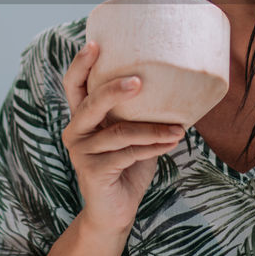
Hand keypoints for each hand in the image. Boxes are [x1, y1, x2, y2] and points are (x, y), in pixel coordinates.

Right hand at [61, 41, 184, 235]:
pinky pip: (127, 154)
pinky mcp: (92, 171)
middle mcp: (76, 131)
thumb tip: (177, 89)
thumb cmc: (128, 166)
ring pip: (119, 132)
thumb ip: (140, 113)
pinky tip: (171, 143)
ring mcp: (81, 152)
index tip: (94, 44)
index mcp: (83, 117)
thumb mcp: (134, 134)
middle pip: (91, 103)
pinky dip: (152, 147)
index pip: (74, 85)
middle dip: (114, 90)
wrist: (116, 211)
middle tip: (139, 81)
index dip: (80, 64)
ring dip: (153, 129)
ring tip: (179, 128)